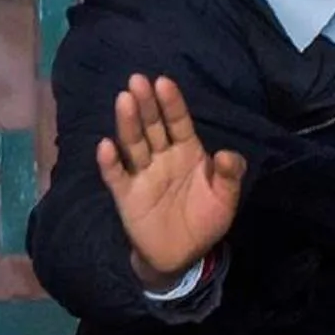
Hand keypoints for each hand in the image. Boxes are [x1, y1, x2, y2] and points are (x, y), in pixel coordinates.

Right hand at [95, 74, 245, 288]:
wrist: (184, 254)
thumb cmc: (205, 219)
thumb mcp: (226, 197)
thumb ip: (229, 174)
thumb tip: (228, 154)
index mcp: (187, 152)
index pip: (178, 122)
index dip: (171, 103)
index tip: (164, 82)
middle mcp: (162, 157)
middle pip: (153, 126)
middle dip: (146, 104)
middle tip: (137, 80)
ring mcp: (142, 174)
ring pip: (133, 144)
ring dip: (128, 123)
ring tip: (123, 100)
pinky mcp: (126, 195)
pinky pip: (116, 176)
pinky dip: (110, 162)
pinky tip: (105, 146)